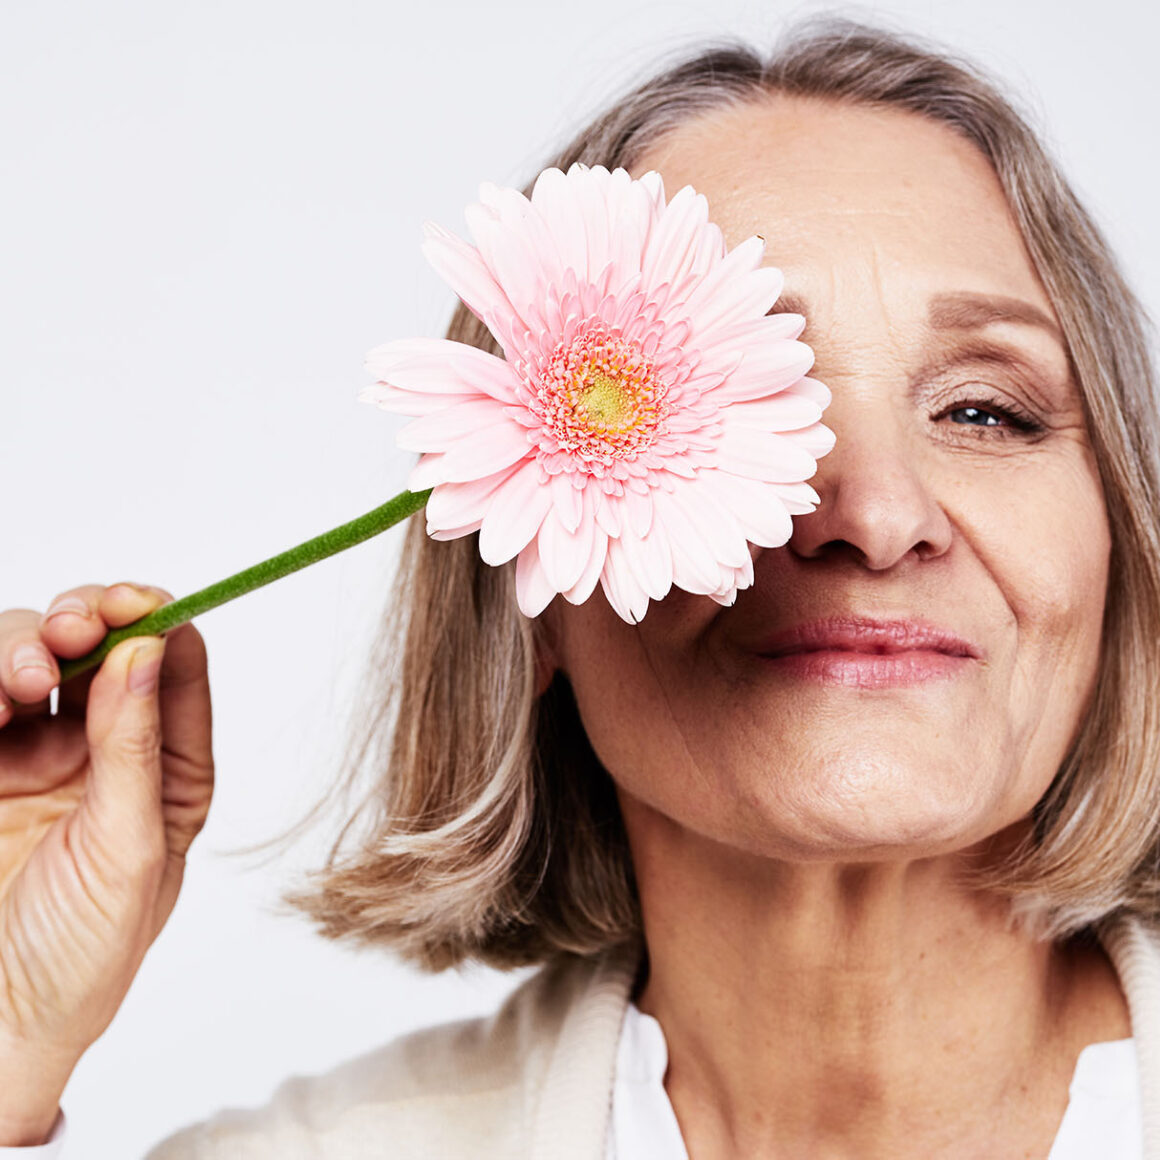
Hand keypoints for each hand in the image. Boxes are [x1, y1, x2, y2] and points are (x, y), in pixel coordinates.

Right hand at [0, 583, 213, 1142]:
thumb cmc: (83, 955)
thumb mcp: (128, 849)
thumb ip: (134, 748)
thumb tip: (146, 651)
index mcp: (166, 770)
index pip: (172, 672)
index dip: (160, 624)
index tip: (143, 602)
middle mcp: (101, 751)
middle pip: (98, 648)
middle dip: (89, 620)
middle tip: (79, 626)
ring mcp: (29, 755)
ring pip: (31, 658)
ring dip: (28, 644)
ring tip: (26, 681)